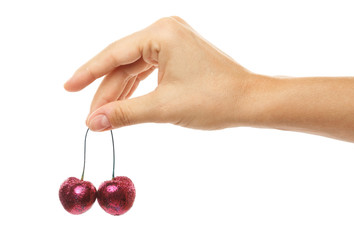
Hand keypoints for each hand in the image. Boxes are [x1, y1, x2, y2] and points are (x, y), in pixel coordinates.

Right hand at [64, 16, 254, 130]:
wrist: (249, 101)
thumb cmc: (214, 100)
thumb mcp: (163, 108)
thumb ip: (124, 114)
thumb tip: (93, 123)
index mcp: (162, 34)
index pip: (114, 54)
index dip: (88, 73)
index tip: (68, 87)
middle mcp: (166, 31)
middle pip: (124, 63)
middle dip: (106, 90)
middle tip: (91, 116)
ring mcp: (174, 41)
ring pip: (135, 68)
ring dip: (120, 91)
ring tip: (104, 115)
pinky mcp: (179, 53)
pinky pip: (149, 70)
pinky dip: (136, 88)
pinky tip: (124, 103)